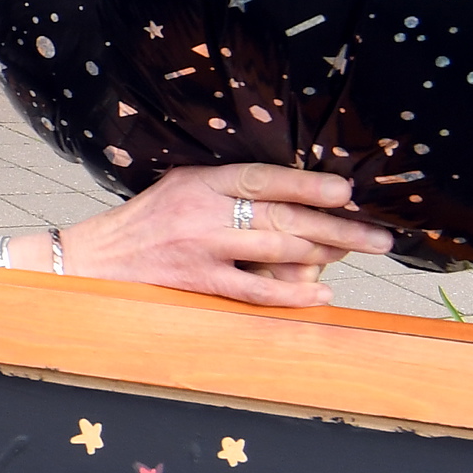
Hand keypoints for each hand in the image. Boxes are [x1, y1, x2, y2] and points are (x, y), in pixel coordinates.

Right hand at [52, 164, 390, 305]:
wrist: (95, 258)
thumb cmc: (146, 220)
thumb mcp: (181, 184)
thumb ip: (227, 183)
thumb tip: (287, 188)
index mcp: (202, 181)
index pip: (265, 178)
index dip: (309, 184)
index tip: (346, 192)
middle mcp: (204, 212)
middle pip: (283, 217)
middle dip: (336, 226)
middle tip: (377, 236)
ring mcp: (202, 249)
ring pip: (276, 250)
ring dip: (323, 253)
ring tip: (357, 255)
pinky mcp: (198, 283)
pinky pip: (254, 290)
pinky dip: (291, 293)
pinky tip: (321, 294)